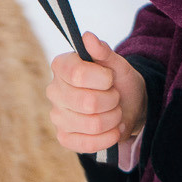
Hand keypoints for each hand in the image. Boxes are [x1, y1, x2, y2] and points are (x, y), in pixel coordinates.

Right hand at [46, 33, 147, 153]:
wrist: (127, 105)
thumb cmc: (118, 81)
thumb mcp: (117, 64)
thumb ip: (103, 51)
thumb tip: (88, 36)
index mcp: (62, 66)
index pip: (78, 75)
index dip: (103, 79)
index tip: (110, 78)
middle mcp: (54, 90)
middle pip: (88, 102)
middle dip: (112, 100)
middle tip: (115, 96)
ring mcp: (57, 116)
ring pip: (92, 124)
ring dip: (113, 119)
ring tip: (114, 112)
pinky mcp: (64, 137)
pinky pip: (88, 144)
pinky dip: (108, 137)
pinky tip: (113, 129)